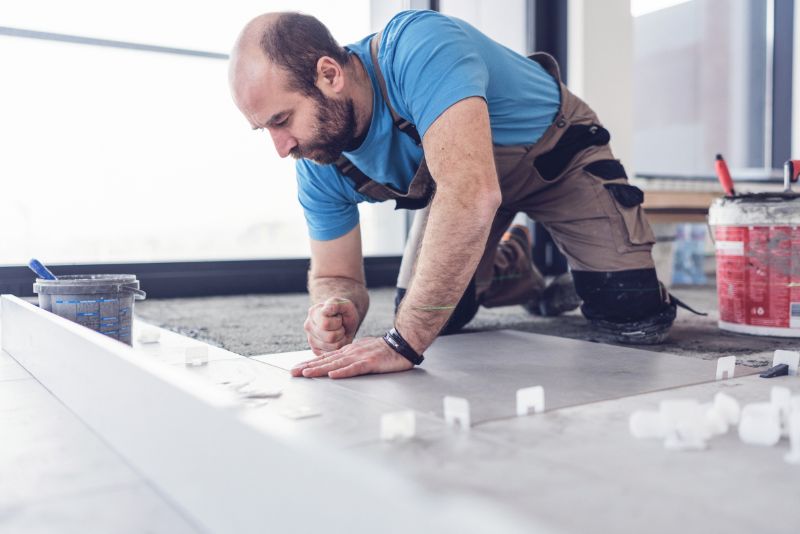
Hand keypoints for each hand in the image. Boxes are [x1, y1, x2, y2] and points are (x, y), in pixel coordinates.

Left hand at [291, 337, 413, 378]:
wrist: (402, 343)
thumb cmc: (383, 350)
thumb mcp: (362, 352)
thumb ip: (349, 357)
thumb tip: (336, 365)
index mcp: (348, 351)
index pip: (325, 358)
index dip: (310, 363)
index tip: (297, 369)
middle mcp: (350, 353)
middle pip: (326, 361)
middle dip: (308, 367)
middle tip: (293, 373)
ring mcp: (360, 357)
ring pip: (336, 364)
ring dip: (320, 370)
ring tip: (306, 374)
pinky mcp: (370, 363)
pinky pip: (355, 368)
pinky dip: (343, 372)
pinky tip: (333, 375)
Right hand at [304, 297, 359, 354]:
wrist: (345, 321)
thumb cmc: (344, 312)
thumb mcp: (344, 305)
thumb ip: (335, 305)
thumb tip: (325, 311)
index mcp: (313, 312)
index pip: (326, 324)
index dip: (337, 321)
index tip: (338, 317)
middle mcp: (308, 326)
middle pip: (330, 337)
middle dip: (341, 331)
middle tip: (340, 326)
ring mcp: (311, 339)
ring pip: (333, 346)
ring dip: (341, 339)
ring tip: (338, 332)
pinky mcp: (316, 350)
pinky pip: (332, 353)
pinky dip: (339, 347)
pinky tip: (336, 340)